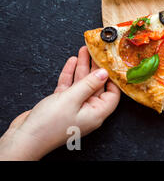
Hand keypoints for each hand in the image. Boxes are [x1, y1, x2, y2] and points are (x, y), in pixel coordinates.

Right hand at [0, 46, 119, 159]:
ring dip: (82, 67)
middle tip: (95, 51)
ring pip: (81, 84)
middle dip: (95, 67)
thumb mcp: (72, 99)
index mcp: (96, 113)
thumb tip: (104, 73)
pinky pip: (69, 87)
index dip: (112, 78)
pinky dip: (70, 74)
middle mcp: (88, 111)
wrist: (25, 138)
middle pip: (96, 86)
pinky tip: (72, 62)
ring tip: (83, 51)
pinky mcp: (61, 105)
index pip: (112, 94)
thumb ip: (89, 84)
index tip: (111, 63)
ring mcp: (74, 108)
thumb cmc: (49, 124)